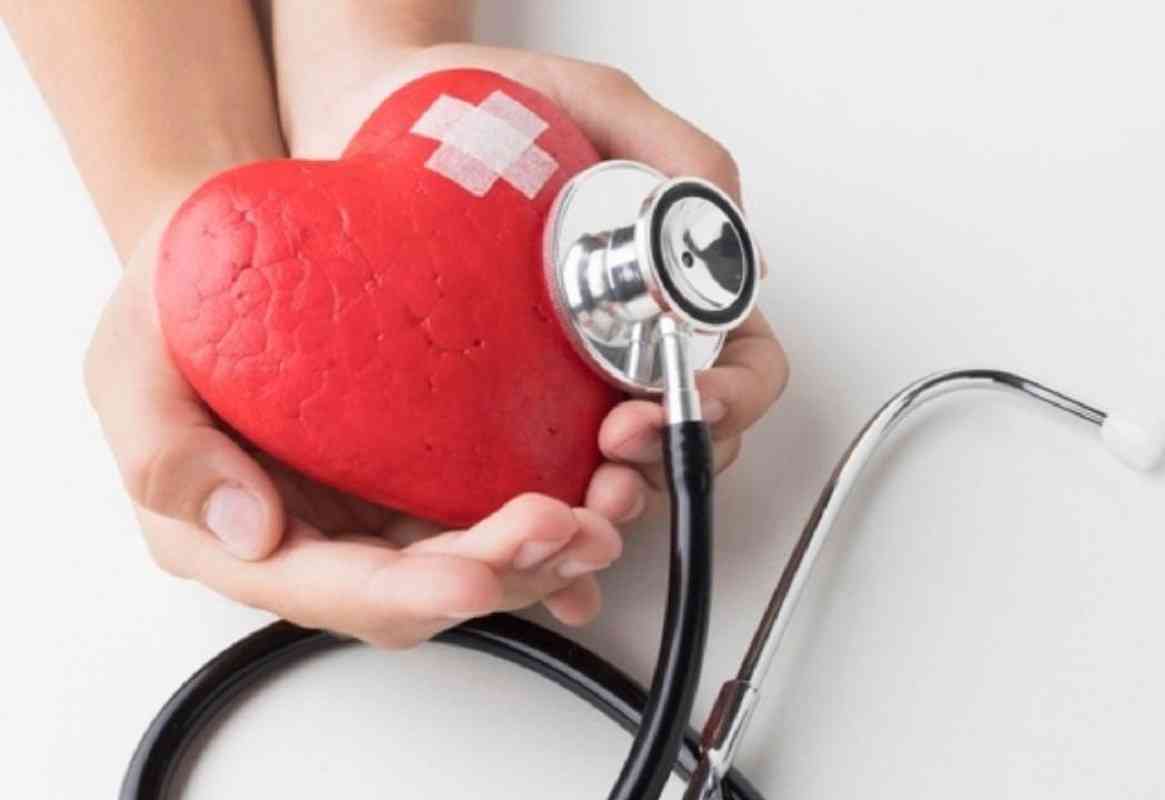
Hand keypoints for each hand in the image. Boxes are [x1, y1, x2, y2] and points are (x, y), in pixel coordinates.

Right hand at [84, 198, 622, 647]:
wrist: (225, 248)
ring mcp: (376, 507)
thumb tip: (247, 530)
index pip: (331, 588)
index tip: (473, 574)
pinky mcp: (423, 470)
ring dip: (545, 553)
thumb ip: (163, 451)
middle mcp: (319, 537)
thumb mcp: (131, 362)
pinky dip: (552, 511)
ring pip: (472, 560)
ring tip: (606, 512)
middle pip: (420, 587)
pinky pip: (493, 507)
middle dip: (503, 573)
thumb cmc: (173, 303)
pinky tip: (601, 490)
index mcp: (240, 536)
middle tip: (570, 529)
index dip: (407, 591)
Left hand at [275, 40, 789, 525]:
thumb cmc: (486, 108)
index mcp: (668, 290)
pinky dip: (553, 522)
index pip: (742, 363)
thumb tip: (725, 221)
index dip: (732, 395)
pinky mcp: (496, 417)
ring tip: (585, 500)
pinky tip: (540, 531)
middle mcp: (624, 346)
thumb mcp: (592, 105)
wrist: (371, 125)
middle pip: (690, 436)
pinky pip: (542, 484)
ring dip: (616, 502)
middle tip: (620, 451)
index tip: (683, 397)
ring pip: (623, 474)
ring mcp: (562, 389)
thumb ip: (669, 149)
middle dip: (669, 463)